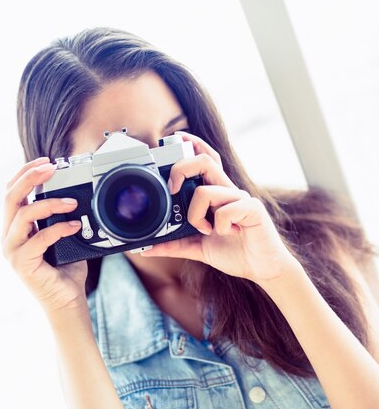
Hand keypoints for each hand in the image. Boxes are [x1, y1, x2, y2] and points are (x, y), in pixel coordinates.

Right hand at [2, 157, 87, 313]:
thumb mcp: (63, 237)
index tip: (46, 161)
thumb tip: (76, 195)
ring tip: (72, 202)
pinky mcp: (22, 263)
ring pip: (23, 214)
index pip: (12, 192)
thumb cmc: (66, 270)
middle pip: (10, 197)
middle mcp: (9, 237)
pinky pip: (39, 238)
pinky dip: (59, 229)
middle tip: (52, 167)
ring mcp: (12, 251)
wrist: (67, 301)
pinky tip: (75, 226)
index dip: (25, 173)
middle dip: (30, 177)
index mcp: (15, 228)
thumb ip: (61, 217)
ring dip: (49, 203)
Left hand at [141, 131, 298, 283]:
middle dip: (181, 169)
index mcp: (216, 194)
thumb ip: (174, 245)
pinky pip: (226, 210)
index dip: (191, 143)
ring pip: (206, 191)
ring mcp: (240, 198)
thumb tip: (147, 248)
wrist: (262, 268)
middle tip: (172, 190)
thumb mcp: (197, 248)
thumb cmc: (234, 253)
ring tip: (205, 230)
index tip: (174, 139)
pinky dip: (220, 226)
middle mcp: (228, 191)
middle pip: (204, 160)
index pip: (204, 158)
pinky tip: (228, 234)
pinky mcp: (252, 209)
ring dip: (196, 215)